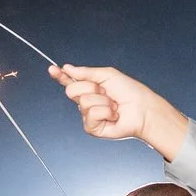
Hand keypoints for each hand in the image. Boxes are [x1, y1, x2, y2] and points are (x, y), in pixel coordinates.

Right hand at [51, 63, 189, 156]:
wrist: (143, 109)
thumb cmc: (131, 92)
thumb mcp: (107, 75)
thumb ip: (85, 72)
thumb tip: (67, 68)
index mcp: (90, 87)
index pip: (71, 81)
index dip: (61, 76)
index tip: (52, 69)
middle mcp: (87, 101)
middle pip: (72, 90)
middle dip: (90, 87)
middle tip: (106, 92)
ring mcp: (88, 115)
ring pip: (83, 102)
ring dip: (102, 101)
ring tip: (114, 105)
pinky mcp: (92, 127)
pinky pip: (91, 115)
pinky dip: (105, 112)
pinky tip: (113, 115)